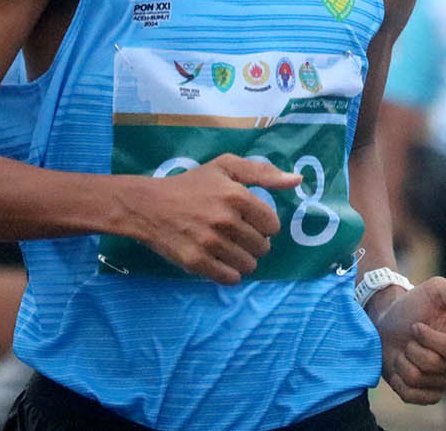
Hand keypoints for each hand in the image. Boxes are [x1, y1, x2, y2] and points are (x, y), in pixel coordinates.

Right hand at [124, 154, 301, 284]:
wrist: (148, 205)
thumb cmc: (191, 184)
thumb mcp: (225, 167)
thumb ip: (262, 172)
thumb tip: (297, 180)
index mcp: (236, 195)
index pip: (272, 225)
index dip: (264, 225)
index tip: (251, 221)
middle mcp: (225, 220)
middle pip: (262, 247)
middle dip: (254, 242)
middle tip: (237, 234)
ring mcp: (210, 243)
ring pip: (248, 265)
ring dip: (243, 259)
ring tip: (228, 248)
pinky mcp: (196, 262)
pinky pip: (230, 278)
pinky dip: (229, 273)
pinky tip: (220, 261)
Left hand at [371, 276, 445, 404]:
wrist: (387, 321)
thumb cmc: (414, 304)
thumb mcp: (436, 290)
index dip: (429, 338)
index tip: (416, 325)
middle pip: (433, 365)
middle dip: (413, 348)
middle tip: (410, 337)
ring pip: (418, 379)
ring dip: (402, 361)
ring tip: (404, 350)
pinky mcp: (430, 395)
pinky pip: (412, 396)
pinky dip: (398, 380)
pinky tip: (400, 367)